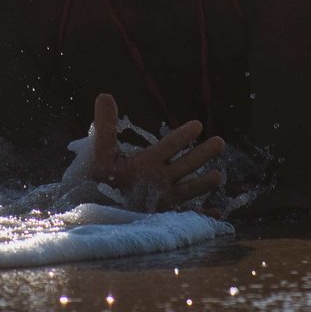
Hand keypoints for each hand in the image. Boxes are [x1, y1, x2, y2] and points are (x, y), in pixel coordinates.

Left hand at [88, 94, 224, 210]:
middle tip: (220, 142)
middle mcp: (159, 178)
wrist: (90, 207)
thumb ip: (106, 126)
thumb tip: (104, 94)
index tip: (197, 125)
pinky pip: (185, 216)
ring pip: (188, 189)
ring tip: (218, 175)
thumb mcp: (101, 151)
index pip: (168, 146)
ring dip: (202, 183)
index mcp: (147, 162)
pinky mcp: (161, 217)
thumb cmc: (95, 178)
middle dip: (202, 154)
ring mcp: (162, 198)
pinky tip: (215, 212)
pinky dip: (201, 215)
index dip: (182, 136)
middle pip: (185, 164)